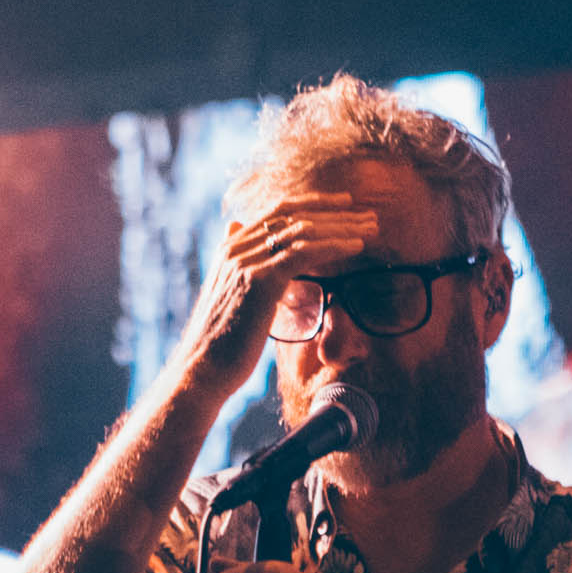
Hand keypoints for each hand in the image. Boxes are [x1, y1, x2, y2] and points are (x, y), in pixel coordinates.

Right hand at [174, 188, 379, 391]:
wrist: (202, 369)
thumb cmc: (220, 343)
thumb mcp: (230, 296)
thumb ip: (239, 264)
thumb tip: (237, 230)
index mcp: (230, 248)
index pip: (276, 210)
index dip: (313, 203)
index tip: (343, 204)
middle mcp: (236, 248)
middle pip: (292, 213)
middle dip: (334, 211)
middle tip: (367, 214)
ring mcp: (246, 262)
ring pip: (302, 230)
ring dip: (341, 227)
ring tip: (370, 229)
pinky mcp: (260, 280)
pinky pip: (304, 252)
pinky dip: (334, 246)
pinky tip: (355, 247)